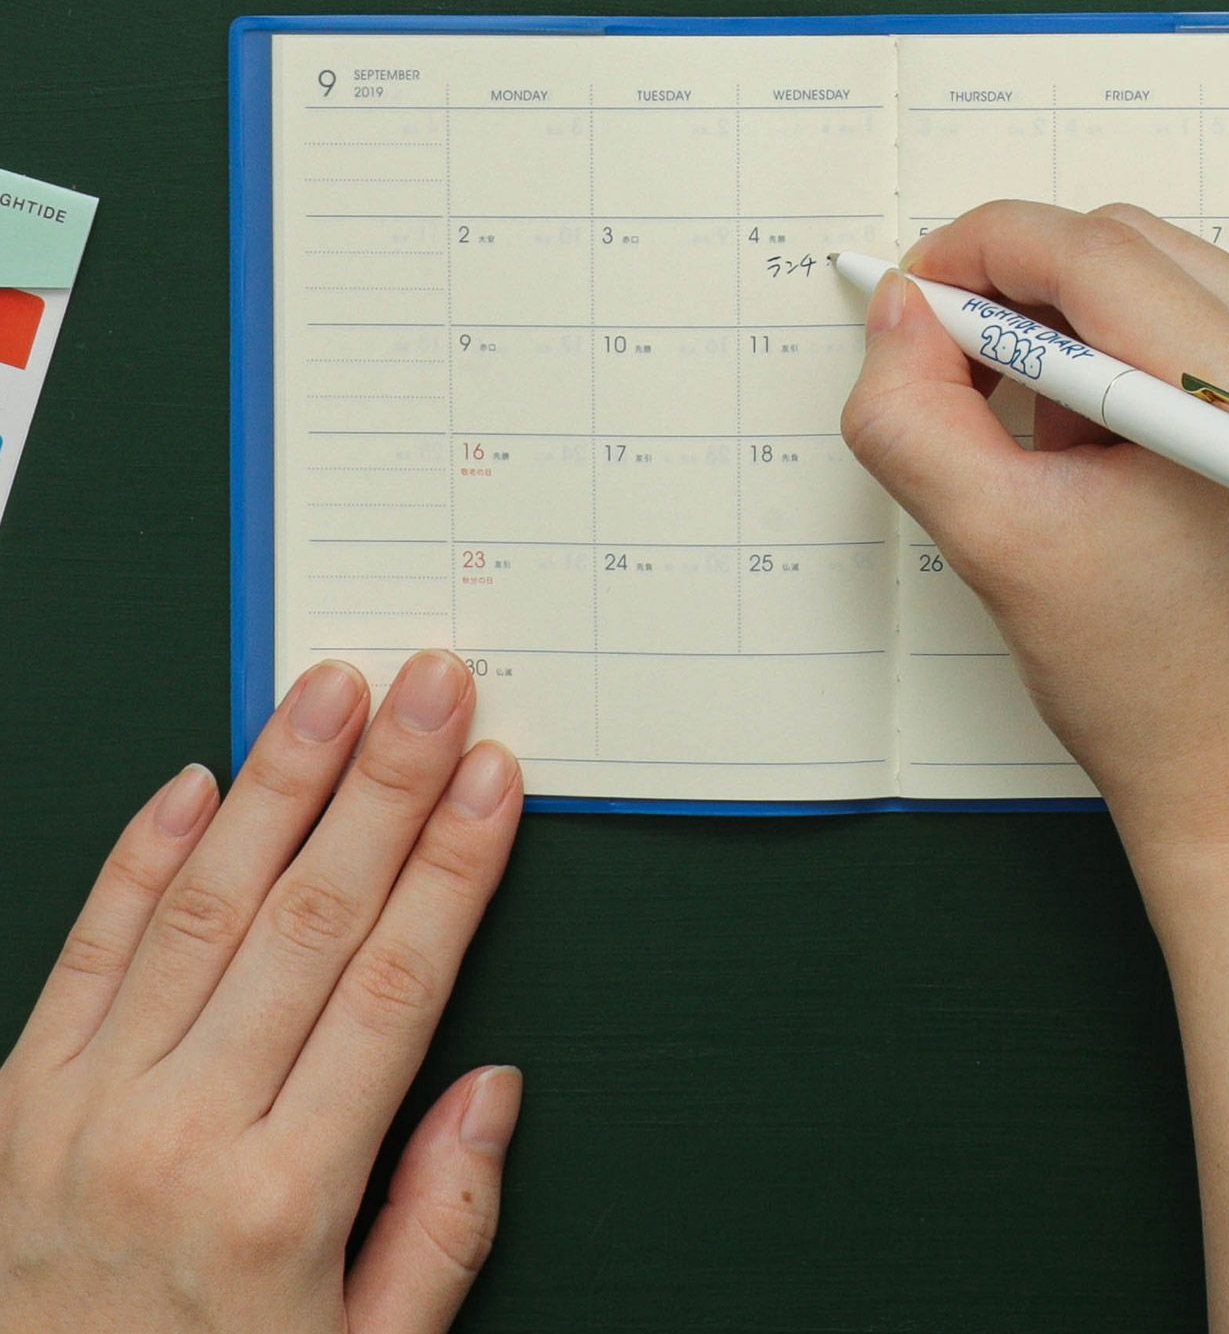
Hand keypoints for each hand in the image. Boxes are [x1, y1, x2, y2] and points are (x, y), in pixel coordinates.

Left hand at [0, 651, 523, 1333]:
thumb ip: (441, 1227)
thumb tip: (491, 1092)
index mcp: (281, 1202)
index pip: (395, 982)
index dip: (453, 865)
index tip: (492, 777)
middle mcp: (181, 1135)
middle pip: (310, 917)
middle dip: (385, 785)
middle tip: (431, 689)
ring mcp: (85, 1111)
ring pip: (202, 907)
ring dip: (275, 785)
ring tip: (327, 696)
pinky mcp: (14, 1104)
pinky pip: (83, 951)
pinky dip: (137, 857)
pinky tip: (192, 782)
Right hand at [841, 200, 1228, 851]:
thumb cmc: (1155, 694)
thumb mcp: (995, 546)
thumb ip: (913, 413)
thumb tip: (901, 312)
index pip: (1085, 246)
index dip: (972, 255)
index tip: (907, 304)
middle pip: (1124, 245)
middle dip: (1020, 298)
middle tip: (954, 383)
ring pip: (1158, 275)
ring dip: (1074, 335)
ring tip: (1052, 454)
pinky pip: (1200, 321)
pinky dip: (1127, 362)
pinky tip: (1107, 459)